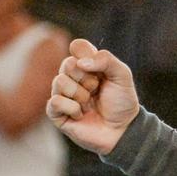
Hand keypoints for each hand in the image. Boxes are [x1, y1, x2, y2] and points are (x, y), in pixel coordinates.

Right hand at [47, 38, 139, 154]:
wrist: (122, 129)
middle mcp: (73, 77)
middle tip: (96, 88)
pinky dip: (71, 107)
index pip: (77, 46)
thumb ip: (105, 60)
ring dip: (79, 93)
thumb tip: (80, 62)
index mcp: (88, 64)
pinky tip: (81, 114)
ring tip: (89, 102)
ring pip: (59, 81)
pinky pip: (54, 102)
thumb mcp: (122, 74)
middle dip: (85, 77)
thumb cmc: (122, 100)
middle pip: (67, 63)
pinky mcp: (58, 114)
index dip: (86, 53)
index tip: (98, 67)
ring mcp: (64, 95)